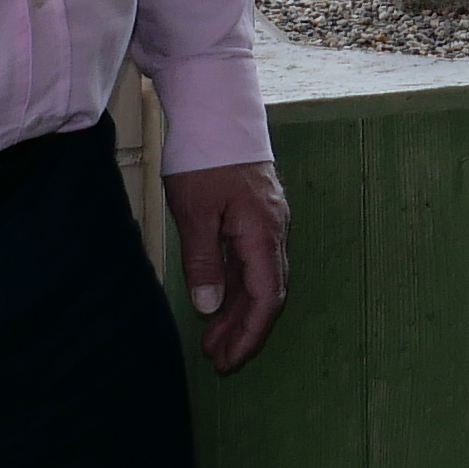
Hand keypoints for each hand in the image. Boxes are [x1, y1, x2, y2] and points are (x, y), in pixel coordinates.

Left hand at [168, 159, 291, 371]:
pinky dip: (234, 285)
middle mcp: (274, 231)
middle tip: (216, 359)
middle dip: (243, 329)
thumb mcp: (195, 211)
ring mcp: (267, 221)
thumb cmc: (205, 156)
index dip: (249, 333)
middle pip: (266, 292)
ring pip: (258, 277)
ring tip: (211, 338)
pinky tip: (215, 298)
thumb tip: (209, 307)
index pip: (266, 297)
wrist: (215, 108)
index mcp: (263, 233)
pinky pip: (250, 260)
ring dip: (237, 310)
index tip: (229, 359)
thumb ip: (203, 261)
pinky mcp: (254, 213)